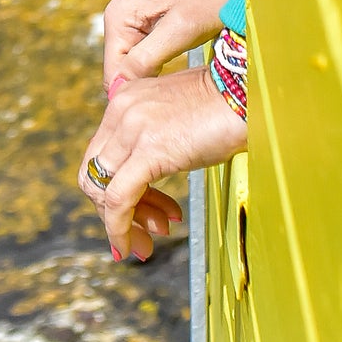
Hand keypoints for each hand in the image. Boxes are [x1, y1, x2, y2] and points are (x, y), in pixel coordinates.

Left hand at [78, 64, 246, 260]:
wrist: (247, 94)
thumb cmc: (223, 107)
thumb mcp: (174, 116)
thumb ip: (151, 134)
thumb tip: (145, 171)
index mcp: (124, 98)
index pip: (100, 154)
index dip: (112, 190)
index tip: (140, 212)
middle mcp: (120, 109)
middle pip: (95, 173)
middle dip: (112, 211)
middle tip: (140, 236)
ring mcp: (131, 127)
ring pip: (102, 189)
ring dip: (120, 225)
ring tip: (146, 244)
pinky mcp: (148, 150)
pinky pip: (119, 199)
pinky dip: (119, 229)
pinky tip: (132, 247)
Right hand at [102, 0, 240, 88]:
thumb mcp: (179, 31)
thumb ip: (146, 57)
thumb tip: (119, 87)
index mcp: (119, 16)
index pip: (113, 72)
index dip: (133, 92)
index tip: (162, 99)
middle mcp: (117, 17)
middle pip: (119, 70)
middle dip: (142, 84)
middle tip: (173, 90)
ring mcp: (128, 21)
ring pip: (130, 67)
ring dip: (149, 78)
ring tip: (176, 81)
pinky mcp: (141, 27)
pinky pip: (139, 58)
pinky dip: (154, 69)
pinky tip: (174, 70)